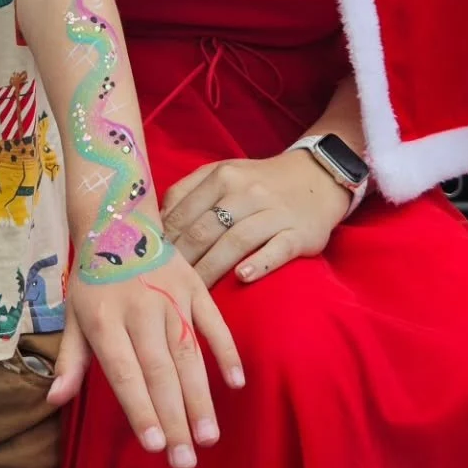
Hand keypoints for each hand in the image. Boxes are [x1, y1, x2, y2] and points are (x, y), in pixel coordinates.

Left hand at [48, 250, 243, 467]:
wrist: (118, 222)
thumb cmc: (94, 280)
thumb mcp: (73, 315)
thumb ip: (69, 360)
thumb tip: (53, 401)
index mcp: (104, 319)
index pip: (124, 372)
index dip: (139, 408)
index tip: (154, 446)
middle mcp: (138, 308)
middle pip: (159, 371)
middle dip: (174, 418)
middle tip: (185, 462)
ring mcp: (169, 296)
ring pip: (188, 353)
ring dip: (200, 397)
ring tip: (208, 438)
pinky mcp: (194, 285)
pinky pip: (213, 321)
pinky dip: (226, 351)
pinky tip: (235, 383)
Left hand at [162, 151, 352, 288]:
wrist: (315, 178)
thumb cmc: (258, 183)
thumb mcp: (222, 174)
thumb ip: (188, 192)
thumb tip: (155, 224)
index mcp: (222, 176)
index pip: (183, 211)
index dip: (165, 240)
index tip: (152, 263)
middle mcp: (246, 191)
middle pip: (204, 229)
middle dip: (183, 260)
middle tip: (168, 285)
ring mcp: (273, 212)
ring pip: (235, 241)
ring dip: (211, 269)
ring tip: (196, 293)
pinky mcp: (298, 233)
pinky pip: (276, 249)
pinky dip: (259, 263)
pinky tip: (243, 278)